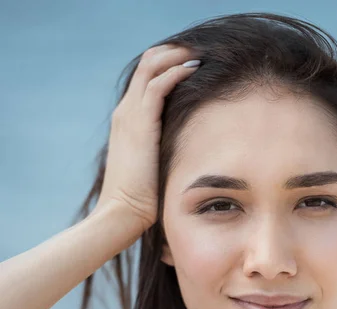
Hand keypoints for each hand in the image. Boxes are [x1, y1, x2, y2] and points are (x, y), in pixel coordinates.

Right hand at [95, 43, 200, 234]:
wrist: (121, 213)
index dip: (168, 65)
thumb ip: (163, 154)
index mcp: (127, 122)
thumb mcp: (153, 170)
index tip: (194, 64)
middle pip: (147, 64)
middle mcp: (125, 112)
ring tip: (201, 54)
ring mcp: (129, 115)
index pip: (145, 79)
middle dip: (174, 52)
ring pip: (151, 66)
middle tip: (200, 52)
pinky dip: (176, 71)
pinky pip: (157, 85)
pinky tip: (195, 70)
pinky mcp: (139, 123)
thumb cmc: (140, 201)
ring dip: (177, 55)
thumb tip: (187, 155)